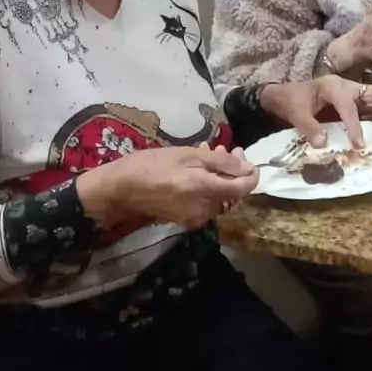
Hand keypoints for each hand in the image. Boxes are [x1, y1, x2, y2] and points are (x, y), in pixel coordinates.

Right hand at [77, 146, 258, 230]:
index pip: (243, 188)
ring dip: (221, 177)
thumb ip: (222, 163)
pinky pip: (206, 202)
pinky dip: (209, 186)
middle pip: (232, 192)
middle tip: (227, 150)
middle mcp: (205, 210)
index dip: (251, 175)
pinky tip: (199, 170)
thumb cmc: (152, 165)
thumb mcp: (188, 155)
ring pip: (220, 197)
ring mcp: (196, 217)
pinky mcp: (187, 220)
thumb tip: (248, 168)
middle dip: (233, 171)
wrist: (120, 189)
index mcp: (206, 191)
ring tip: (211, 155)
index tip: (248, 160)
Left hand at [260, 77, 371, 148]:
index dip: (354, 125)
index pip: (348, 106)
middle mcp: (348, 87)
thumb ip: (308, 127)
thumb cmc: (291, 101)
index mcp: (333, 87)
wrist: (284, 95)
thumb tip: (323, 143)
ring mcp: (354, 93)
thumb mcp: (295, 113)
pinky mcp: (356, 101)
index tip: (359, 144)